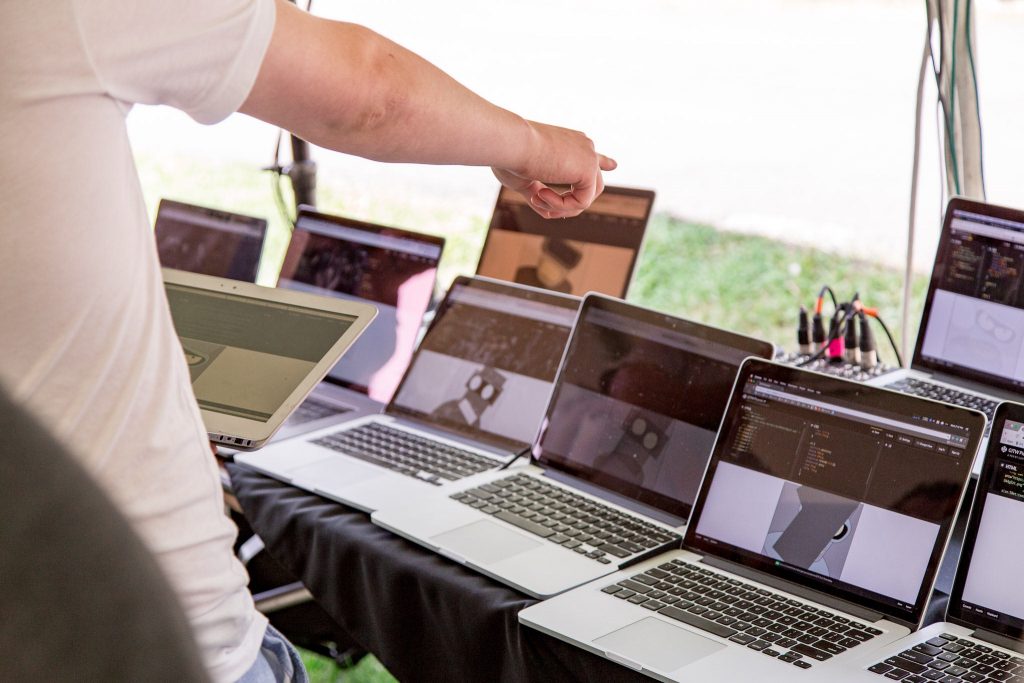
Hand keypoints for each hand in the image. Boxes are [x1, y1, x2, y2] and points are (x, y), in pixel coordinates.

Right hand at [492, 121, 615, 218]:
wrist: (510, 143)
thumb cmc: (509, 157)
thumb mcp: (524, 178)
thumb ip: (539, 193)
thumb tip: (547, 213)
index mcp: (570, 143)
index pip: (589, 154)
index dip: (602, 162)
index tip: (613, 165)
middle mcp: (583, 146)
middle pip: (591, 186)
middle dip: (567, 205)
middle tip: (540, 204)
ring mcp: (589, 156)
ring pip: (586, 198)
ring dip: (560, 207)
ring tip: (536, 197)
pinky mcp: (589, 168)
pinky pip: (581, 203)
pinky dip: (560, 206)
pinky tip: (540, 194)